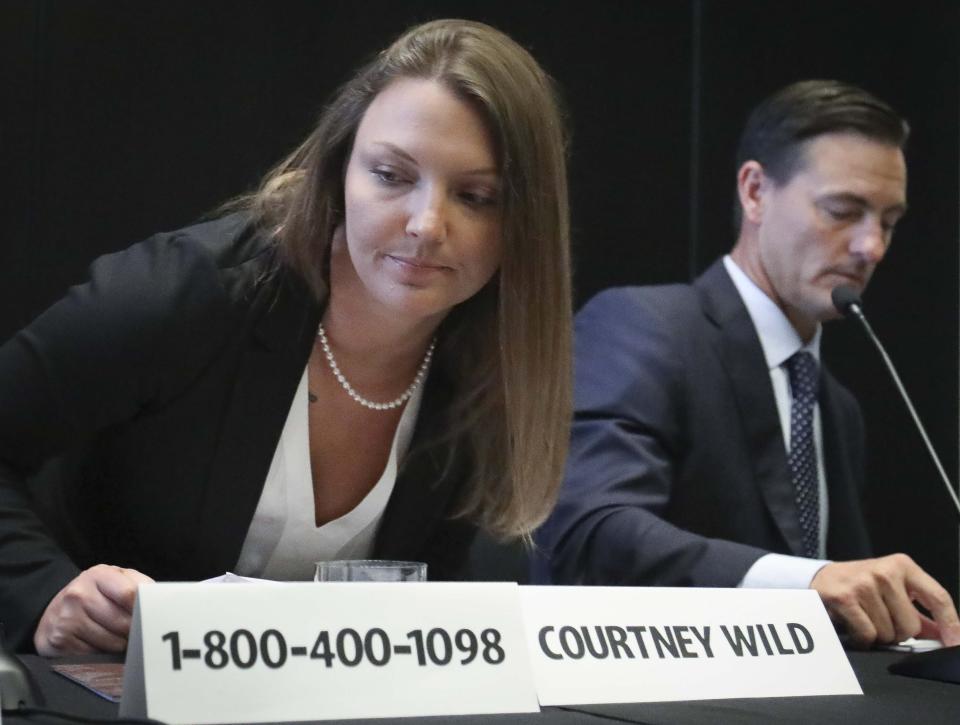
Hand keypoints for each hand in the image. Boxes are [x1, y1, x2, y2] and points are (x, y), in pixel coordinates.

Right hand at [34, 564, 153, 655]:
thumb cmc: (96, 594)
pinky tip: (101, 646)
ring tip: (120, 638)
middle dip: (136, 631)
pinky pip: (95, 656)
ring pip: (112, 642)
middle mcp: (79, 594)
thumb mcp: (116, 580)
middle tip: (139, 632)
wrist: (55, 608)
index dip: (146, 609)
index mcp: (98, 575)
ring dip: (122, 645)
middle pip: (123, 622)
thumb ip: (139, 586)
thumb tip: (161, 602)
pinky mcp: (60, 642)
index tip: (155, 618)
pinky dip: (104, 655)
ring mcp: (67, 619)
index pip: (130, 594)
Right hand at [811, 553, 959, 648]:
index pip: (938, 597)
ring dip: (878, 636)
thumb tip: (945, 635)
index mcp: (903, 566)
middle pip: (912, 625)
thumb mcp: (893, 590)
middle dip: (898, 633)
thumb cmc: (861, 584)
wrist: (821, 578)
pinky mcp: (845, 598)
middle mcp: (885, 571)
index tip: (955, 644)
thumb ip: (919, 612)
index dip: (951, 625)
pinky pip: (868, 635)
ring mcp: (864, 584)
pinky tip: (854, 625)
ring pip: (888, 633)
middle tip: (883, 621)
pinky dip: (862, 639)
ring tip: (865, 619)